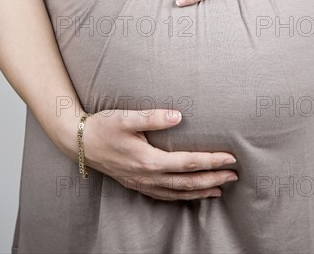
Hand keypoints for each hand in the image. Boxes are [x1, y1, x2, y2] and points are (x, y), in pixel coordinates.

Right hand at [72, 109, 237, 200]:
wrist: (78, 143)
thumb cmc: (102, 127)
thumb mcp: (126, 118)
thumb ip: (153, 117)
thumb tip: (179, 116)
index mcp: (148, 160)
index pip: (188, 163)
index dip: (211, 161)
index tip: (231, 158)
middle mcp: (147, 176)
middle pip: (188, 182)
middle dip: (213, 179)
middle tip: (235, 175)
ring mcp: (141, 183)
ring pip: (178, 193)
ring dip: (201, 191)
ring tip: (220, 188)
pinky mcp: (136, 184)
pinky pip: (165, 196)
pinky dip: (182, 196)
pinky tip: (190, 194)